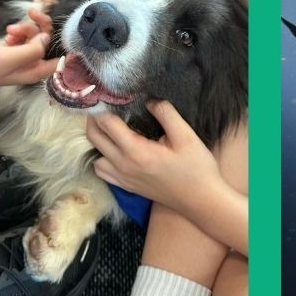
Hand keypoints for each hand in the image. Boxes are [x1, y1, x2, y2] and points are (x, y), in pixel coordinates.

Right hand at [0, 8, 58, 85]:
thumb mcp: (12, 58)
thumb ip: (33, 49)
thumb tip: (46, 38)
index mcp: (35, 71)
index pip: (59, 60)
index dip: (64, 45)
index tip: (63, 29)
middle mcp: (32, 65)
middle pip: (46, 42)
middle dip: (36, 29)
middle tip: (26, 19)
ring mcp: (22, 57)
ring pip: (33, 37)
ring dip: (23, 29)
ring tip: (10, 31)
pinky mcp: (13, 51)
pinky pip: (22, 37)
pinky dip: (17, 32)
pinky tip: (8, 35)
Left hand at [85, 99, 225, 214]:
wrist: (201, 201)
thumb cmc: (196, 168)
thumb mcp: (186, 136)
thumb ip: (165, 113)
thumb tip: (148, 100)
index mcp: (136, 151)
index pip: (106, 123)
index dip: (103, 106)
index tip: (107, 94)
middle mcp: (123, 165)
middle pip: (94, 136)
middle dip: (94, 118)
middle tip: (104, 105)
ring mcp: (122, 178)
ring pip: (94, 154)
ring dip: (97, 139)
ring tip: (110, 127)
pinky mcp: (126, 186)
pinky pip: (102, 170)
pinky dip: (102, 158)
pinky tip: (114, 150)